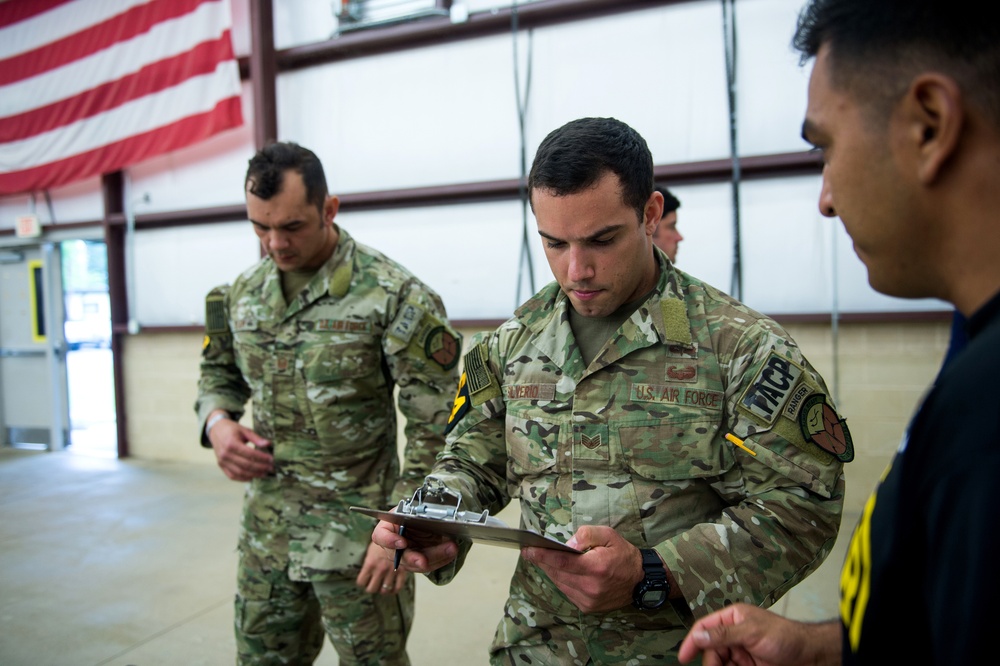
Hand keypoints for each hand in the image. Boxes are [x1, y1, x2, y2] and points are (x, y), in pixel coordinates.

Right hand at [207, 415, 272, 480]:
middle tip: (271, 468)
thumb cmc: (232, 429)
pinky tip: (253, 477)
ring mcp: (222, 461)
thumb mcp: (244, 430)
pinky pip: (232, 476)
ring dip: (254, 474)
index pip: (250, 454)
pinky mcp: (221, 466)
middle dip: (260, 468)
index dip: (262, 458)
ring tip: (264, 473)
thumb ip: (256, 438)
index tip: (272, 460)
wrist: (216, 430)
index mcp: (231, 443)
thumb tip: (268, 444)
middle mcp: (225, 454)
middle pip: (246, 464)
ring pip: (240, 472)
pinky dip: (243, 478)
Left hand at [356, 541, 407, 594]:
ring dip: (384, 589)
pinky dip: (395, 589)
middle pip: (371, 589)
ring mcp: (391, 572)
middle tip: (376, 582)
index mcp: (370, 563)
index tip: (366, 578)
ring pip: (384, 591)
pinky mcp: (402, 572)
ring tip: (384, 583)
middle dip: (373, 586)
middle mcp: (380, 569)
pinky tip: (393, 585)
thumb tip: (366, 572)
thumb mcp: (373, 547)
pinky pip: (397, 587)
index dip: (363, 581)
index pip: (361, 581)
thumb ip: (369, 561)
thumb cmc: (385, 538)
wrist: (400, 533)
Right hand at [370, 518, 457, 573]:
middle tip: (424, 561)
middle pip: (402, 556)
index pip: (381, 536)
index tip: (402, 543)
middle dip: (415, 559)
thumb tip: (432, 516)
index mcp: (386, 529)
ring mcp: (407, 556)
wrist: (415, 521)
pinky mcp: (420, 561)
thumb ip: (416, 514)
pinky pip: (430, 564)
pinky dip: (442, 559)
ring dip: (436, 557)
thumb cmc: (409, 514)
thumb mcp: (410, 509)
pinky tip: (451, 552)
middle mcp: (394, 547)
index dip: (390, 541)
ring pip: (418, 564)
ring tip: (451, 549)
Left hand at [521, 525, 644, 613]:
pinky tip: (559, 571)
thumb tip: (567, 545)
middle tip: (531, 551)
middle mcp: (591, 587)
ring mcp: (589, 600)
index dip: (542, 556)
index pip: (561, 562)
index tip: (527, 550)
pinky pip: (567, 592)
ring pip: (560, 583)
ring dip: (550, 571)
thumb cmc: (623, 554)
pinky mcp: (588, 607)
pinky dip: (561, 581)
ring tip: (543, 559)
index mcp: (596, 567)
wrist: (640, 581)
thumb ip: (587, 535)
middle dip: (543, 561)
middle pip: (557, 573)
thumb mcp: (609, 535)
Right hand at [677, 603, 840, 665]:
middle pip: (711, 651)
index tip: (683, 657)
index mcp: (732, 618)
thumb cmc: (786, 637)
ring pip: (720, 663)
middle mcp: (734, 635)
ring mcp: (741, 653)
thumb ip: (724, 634)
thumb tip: (700, 635)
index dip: (693, 641)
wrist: (811, 657)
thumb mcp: (752, 632)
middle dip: (711, 662)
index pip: (705, 628)